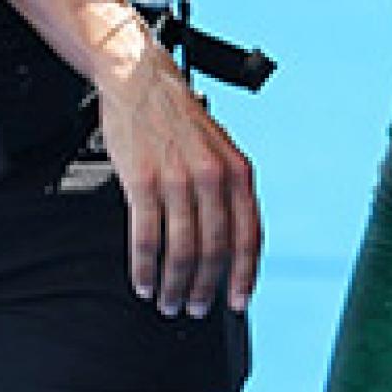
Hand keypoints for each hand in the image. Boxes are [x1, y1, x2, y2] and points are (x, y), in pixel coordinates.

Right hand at [89, 13, 262, 316]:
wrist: (142, 81)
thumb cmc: (180, 119)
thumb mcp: (220, 150)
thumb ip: (228, 192)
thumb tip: (231, 244)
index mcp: (239, 172)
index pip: (250, 236)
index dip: (244, 275)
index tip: (237, 303)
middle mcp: (214, 177)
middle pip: (215, 251)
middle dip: (206, 289)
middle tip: (196, 310)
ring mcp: (178, 180)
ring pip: (182, 251)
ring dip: (175, 286)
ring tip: (168, 302)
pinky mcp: (143, 182)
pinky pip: (146, 239)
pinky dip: (144, 268)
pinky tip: (143, 282)